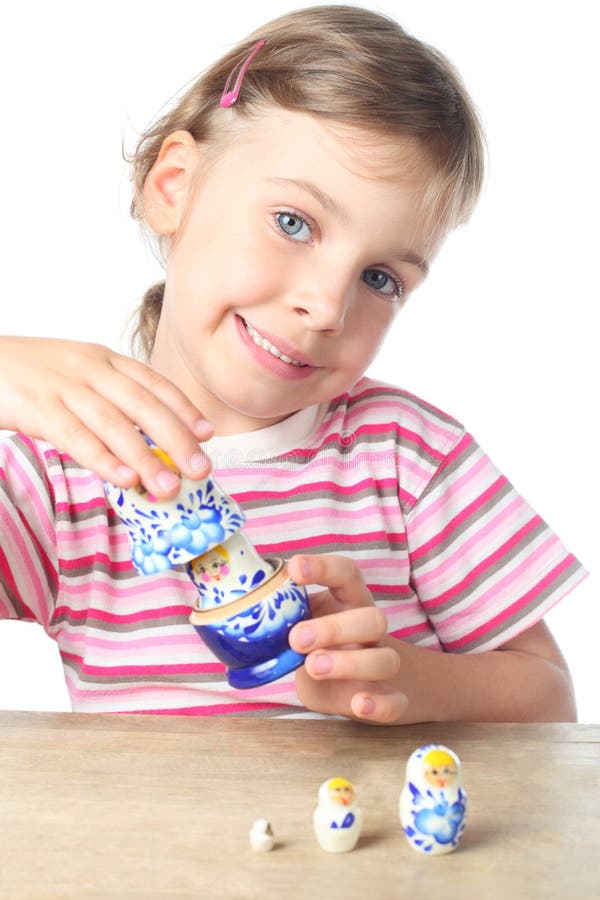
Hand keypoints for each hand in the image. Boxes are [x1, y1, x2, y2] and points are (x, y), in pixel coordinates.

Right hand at [0, 336, 211, 496]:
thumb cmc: (31, 375)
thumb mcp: (76, 374)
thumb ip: (109, 400)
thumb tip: (146, 442)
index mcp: (104, 359)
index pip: (153, 382)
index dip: (184, 408)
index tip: (208, 433)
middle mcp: (91, 369)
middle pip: (143, 405)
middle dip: (176, 438)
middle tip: (200, 469)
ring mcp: (64, 387)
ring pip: (114, 424)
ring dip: (145, 458)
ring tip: (168, 487)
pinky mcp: (38, 408)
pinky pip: (76, 437)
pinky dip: (103, 459)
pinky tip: (124, 479)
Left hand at [287, 553, 407, 723]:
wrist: (350, 682)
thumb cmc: (317, 643)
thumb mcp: (299, 622)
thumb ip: (276, 613)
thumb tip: (223, 607)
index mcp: (348, 601)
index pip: (346, 573)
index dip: (324, 568)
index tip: (294, 569)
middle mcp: (369, 630)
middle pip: (372, 619)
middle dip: (334, 628)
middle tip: (296, 639)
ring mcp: (380, 663)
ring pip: (385, 659)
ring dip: (349, 663)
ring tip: (312, 666)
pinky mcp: (383, 698)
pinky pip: (394, 701)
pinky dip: (380, 703)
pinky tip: (358, 704)